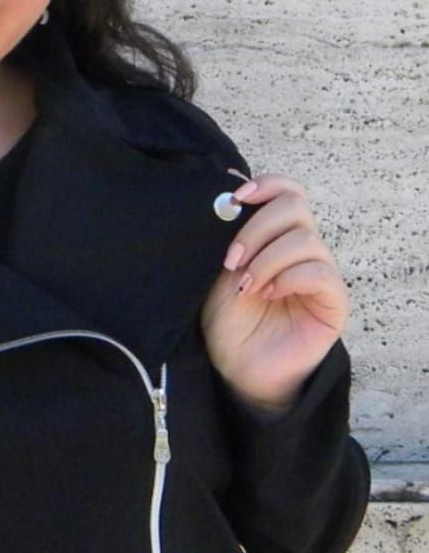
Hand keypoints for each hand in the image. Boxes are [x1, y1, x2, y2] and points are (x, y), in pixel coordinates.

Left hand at [201, 173, 349, 414]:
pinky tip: (268, 294)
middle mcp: (303, 248)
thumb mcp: (218, 270)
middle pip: (295, 206)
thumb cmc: (228, 320)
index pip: (287, 191)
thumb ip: (227, 232)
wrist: (237, 368)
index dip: (266, 185)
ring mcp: (321, 273)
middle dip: (256, 229)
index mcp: (277, 235)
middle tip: (231, 261)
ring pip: (306, 239)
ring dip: (268, 259)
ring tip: (247, 286)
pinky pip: (321, 273)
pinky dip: (289, 277)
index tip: (236, 198)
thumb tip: (230, 183)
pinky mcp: (334, 301)